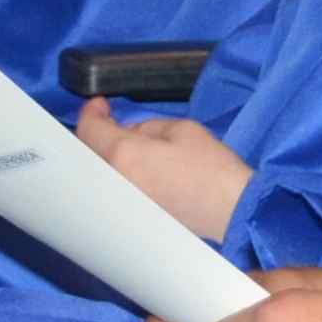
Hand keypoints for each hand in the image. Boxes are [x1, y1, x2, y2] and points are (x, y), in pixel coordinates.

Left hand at [76, 101, 252, 240]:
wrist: (232, 212)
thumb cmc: (211, 167)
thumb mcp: (181, 130)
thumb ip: (147, 128)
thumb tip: (131, 134)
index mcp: (124, 155)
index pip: (90, 130)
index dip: (92, 112)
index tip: (101, 105)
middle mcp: (115, 181)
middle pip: (88, 154)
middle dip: (97, 134)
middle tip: (112, 122)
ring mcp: (121, 203)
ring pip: (100, 173)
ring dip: (106, 155)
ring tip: (125, 144)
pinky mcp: (133, 216)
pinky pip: (113, 189)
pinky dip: (116, 174)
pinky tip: (133, 168)